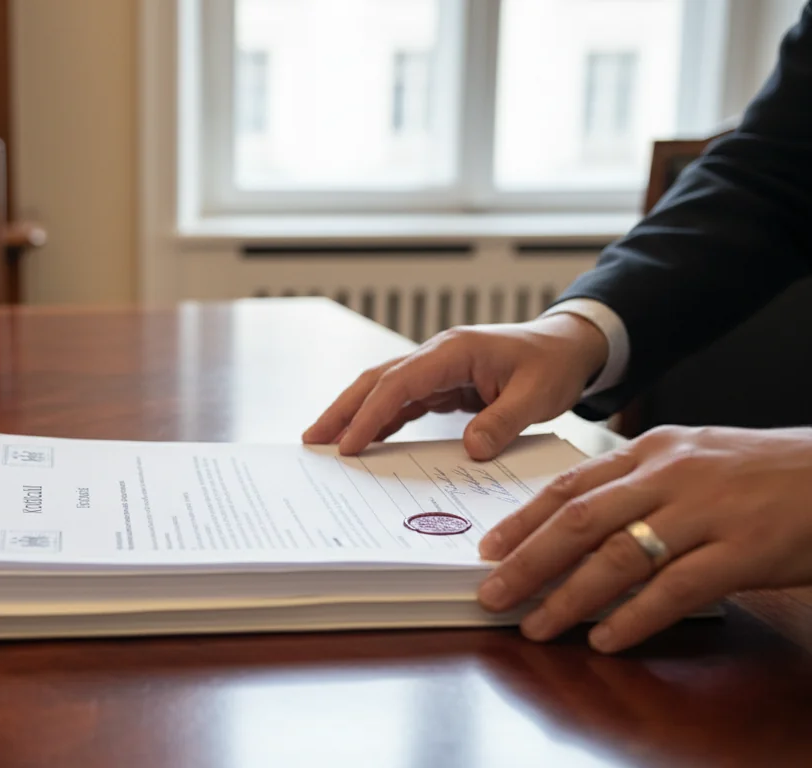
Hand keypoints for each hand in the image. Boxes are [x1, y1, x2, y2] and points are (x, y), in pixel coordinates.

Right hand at [303, 314, 608, 457]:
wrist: (568, 346)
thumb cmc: (554, 364)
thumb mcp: (538, 395)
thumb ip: (503, 421)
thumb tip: (470, 449)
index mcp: (454, 351)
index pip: (399, 383)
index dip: (370, 414)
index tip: (348, 445)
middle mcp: (436, 356)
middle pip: (376, 381)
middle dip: (342, 410)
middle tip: (313, 440)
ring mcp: (437, 369)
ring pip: (383, 390)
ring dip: (354, 414)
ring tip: (326, 443)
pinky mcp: (442, 385)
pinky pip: (402, 402)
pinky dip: (380, 420)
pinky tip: (365, 441)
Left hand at [477, 425, 811, 652]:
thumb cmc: (766, 474)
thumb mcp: (695, 460)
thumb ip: (640, 485)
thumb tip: (576, 523)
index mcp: (654, 451)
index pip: (571, 486)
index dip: (524, 520)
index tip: (489, 549)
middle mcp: (672, 475)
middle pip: (580, 521)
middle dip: (528, 560)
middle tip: (492, 592)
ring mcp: (708, 512)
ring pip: (619, 556)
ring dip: (569, 597)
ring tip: (537, 624)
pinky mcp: (744, 550)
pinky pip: (676, 588)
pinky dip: (634, 617)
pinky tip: (605, 638)